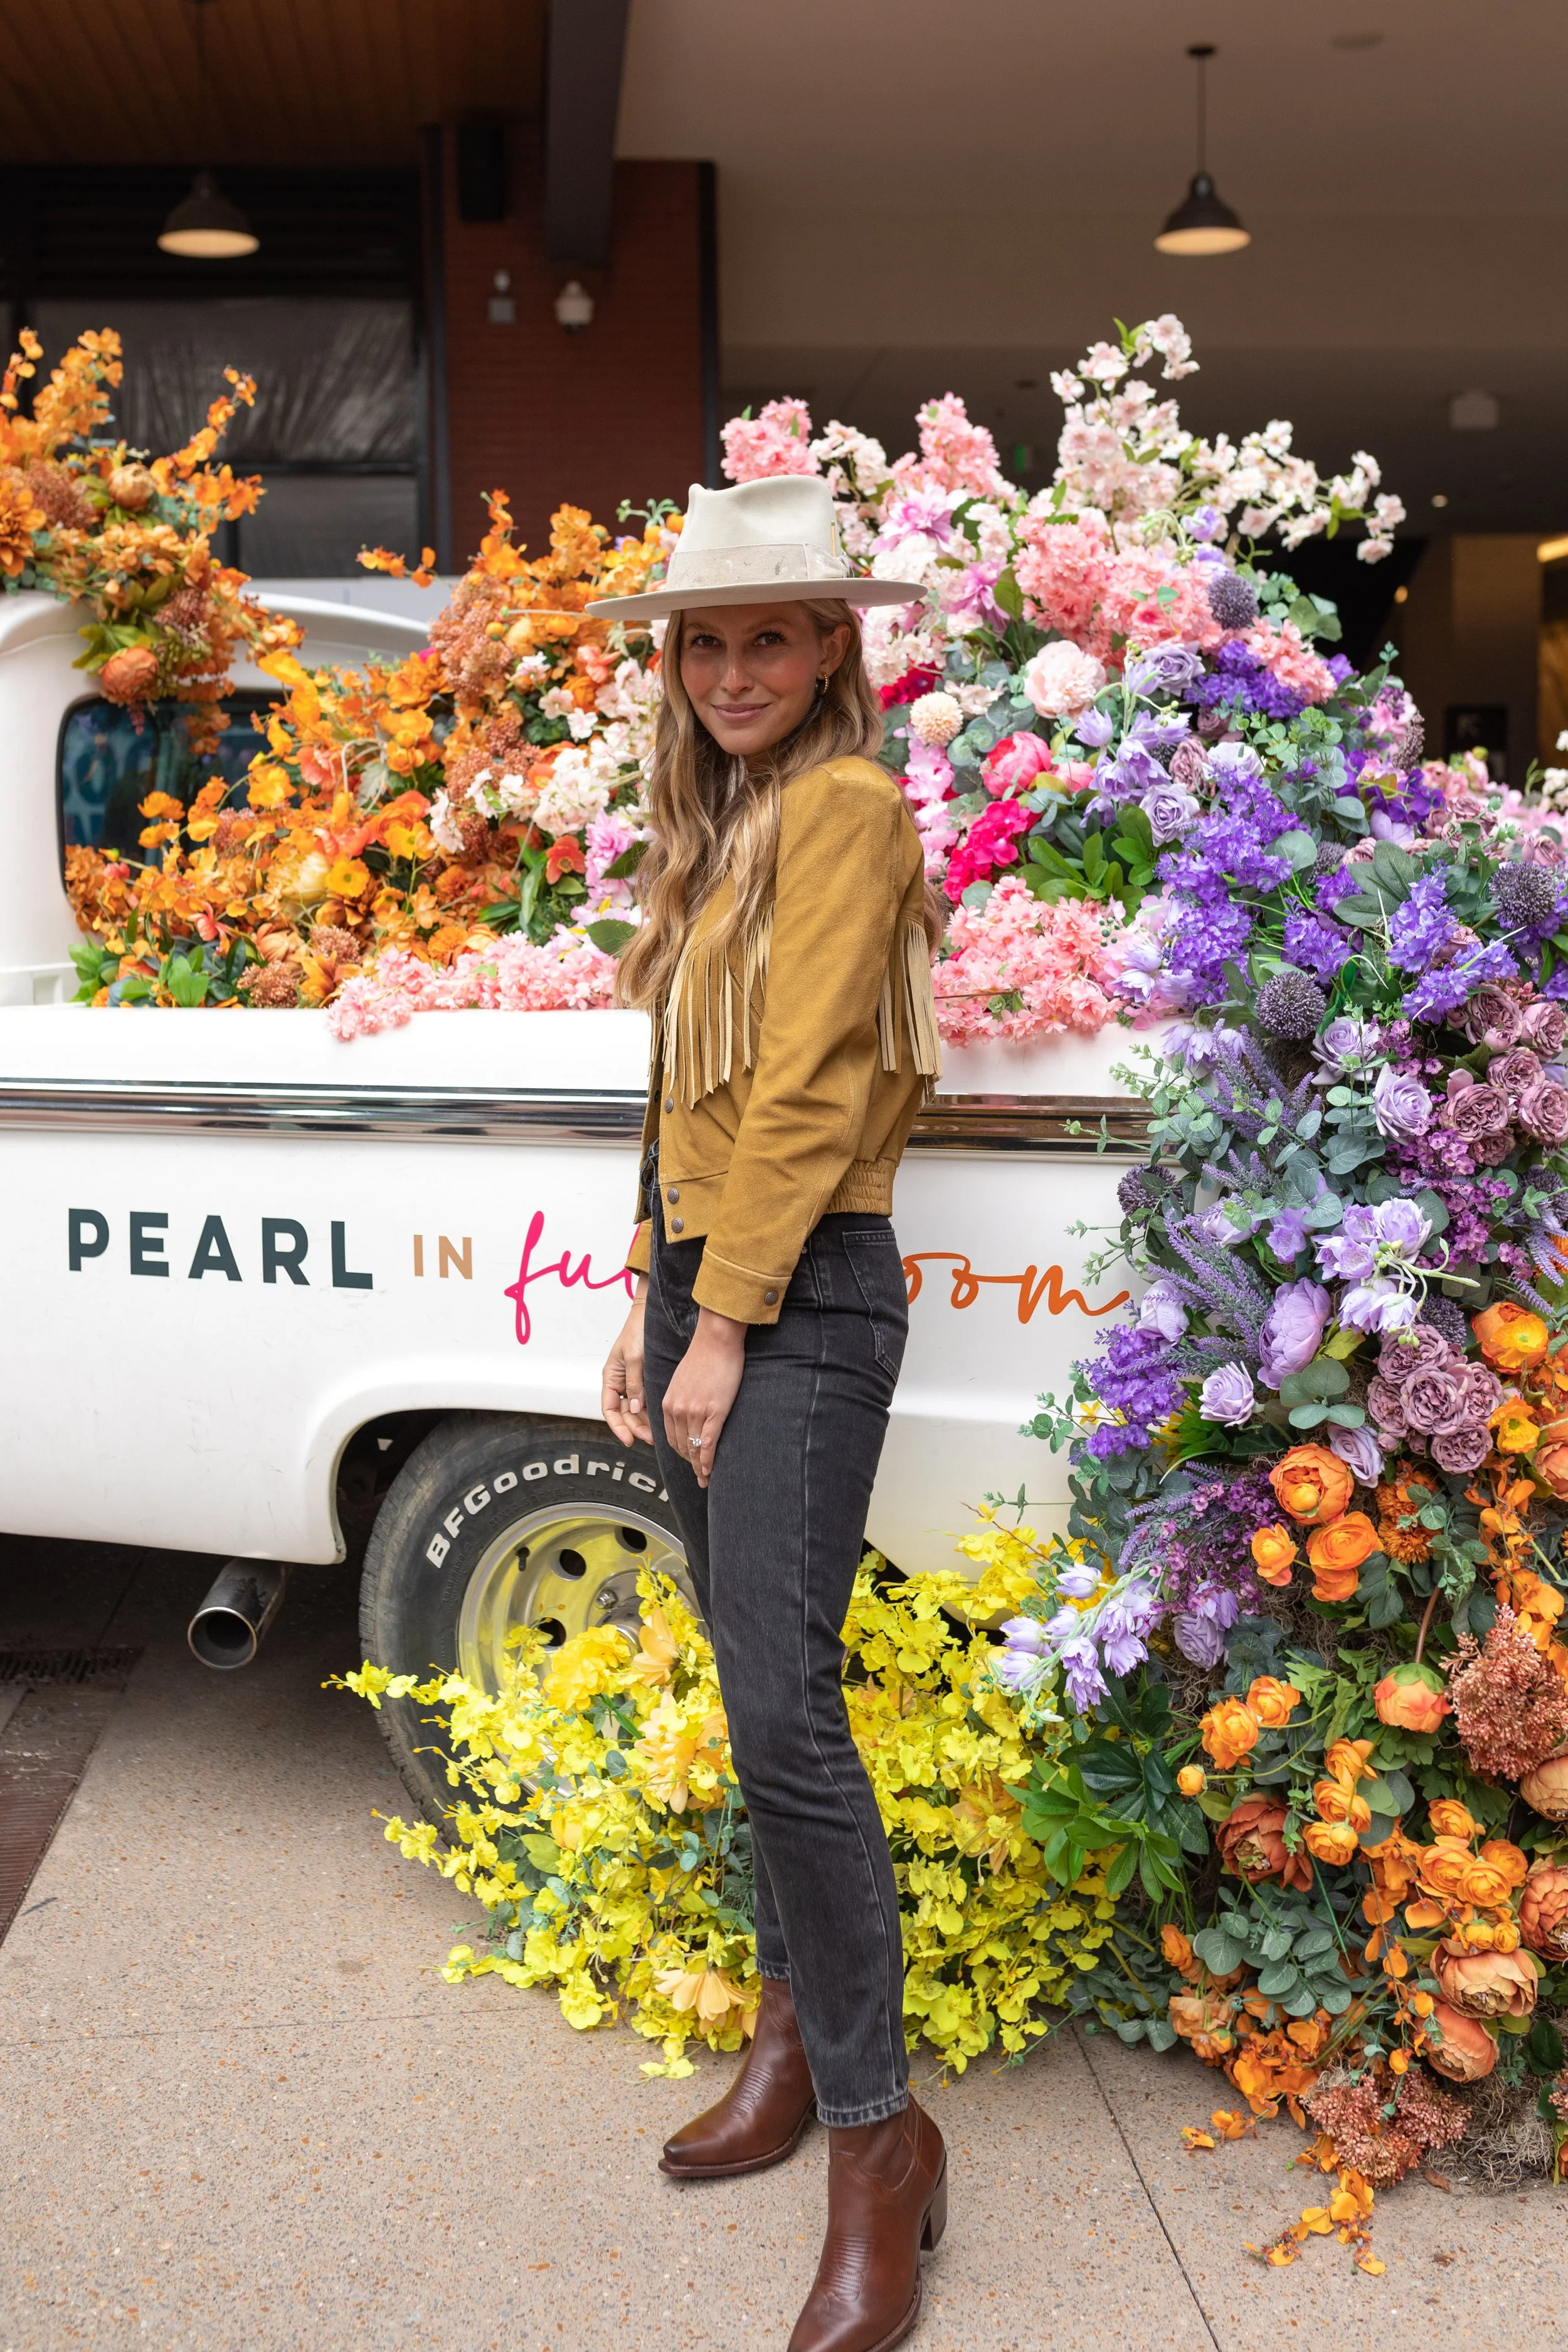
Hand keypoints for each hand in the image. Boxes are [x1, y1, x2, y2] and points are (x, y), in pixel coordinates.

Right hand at [602, 1282, 650, 1444]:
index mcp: (610, 1378)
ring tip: (658, 1434)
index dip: (617, 1427)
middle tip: (651, 1439)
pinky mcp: (645, 1380)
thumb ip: (634, 1384)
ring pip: (635, 1410)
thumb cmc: (637, 1332)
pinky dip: (651, 1411)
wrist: (651, 1316)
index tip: (629, 1440)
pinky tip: (661, 1419)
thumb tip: (633, 1409)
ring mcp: (632, 1382)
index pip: (609, 1410)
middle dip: (635, 1427)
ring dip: (644, 1422)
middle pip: (623, 1413)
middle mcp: (620, 1383)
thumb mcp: (634, 1358)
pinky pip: (645, 1401)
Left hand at [662, 1307, 746, 1489]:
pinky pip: (709, 1443)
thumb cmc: (703, 1356)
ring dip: (699, 1467)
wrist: (716, 1340)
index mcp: (669, 1402)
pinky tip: (710, 1470)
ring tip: (705, 1478)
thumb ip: (681, 1398)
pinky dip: (708, 1460)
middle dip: (690, 1463)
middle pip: (681, 1446)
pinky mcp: (713, 1412)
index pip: (671, 1437)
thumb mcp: (682, 1380)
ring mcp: (695, 1412)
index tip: (688, 1461)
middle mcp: (678, 1410)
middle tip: (698, 1476)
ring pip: (694, 1448)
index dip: (680, 1453)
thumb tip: (686, 1412)